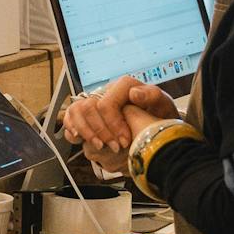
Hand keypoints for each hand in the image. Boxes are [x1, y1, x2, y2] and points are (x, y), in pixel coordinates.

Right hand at [60, 77, 177, 154]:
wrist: (156, 124)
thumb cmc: (159, 114)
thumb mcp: (163, 105)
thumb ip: (152, 96)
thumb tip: (135, 93)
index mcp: (123, 86)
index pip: (106, 102)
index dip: (113, 124)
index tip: (124, 140)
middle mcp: (106, 91)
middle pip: (89, 107)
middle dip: (100, 131)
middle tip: (114, 147)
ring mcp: (96, 102)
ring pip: (76, 110)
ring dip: (86, 131)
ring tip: (100, 146)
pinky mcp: (88, 114)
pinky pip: (70, 117)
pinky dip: (72, 129)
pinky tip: (80, 139)